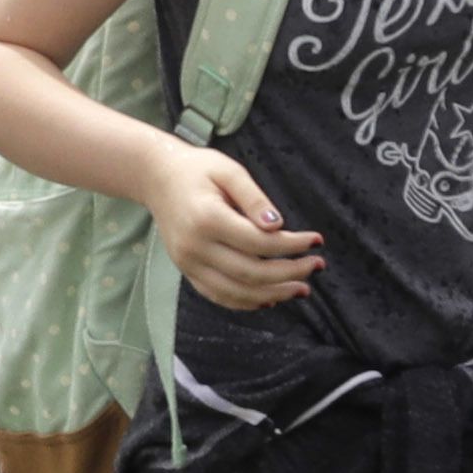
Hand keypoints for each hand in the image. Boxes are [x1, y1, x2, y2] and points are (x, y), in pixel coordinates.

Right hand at [144, 144, 323, 311]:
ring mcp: (188, 263)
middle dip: (290, 273)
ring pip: (237, 292)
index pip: (260, 243)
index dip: (293, 246)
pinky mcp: (186, 271)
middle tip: (316, 266)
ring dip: (274, 294)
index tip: (316, 241)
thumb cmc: (197, 170)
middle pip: (251, 273)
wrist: (156, 178)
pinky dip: (247, 302)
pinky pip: (219, 296)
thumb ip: (254, 198)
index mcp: (208, 219)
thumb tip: (278, 226)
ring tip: (302, 288)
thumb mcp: (229, 171)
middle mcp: (195, 246)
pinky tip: (270, 297)